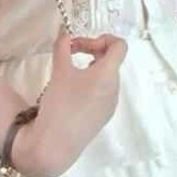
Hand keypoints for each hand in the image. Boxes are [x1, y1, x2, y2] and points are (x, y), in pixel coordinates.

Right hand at [10, 32, 128, 176]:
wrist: (56, 144)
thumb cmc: (60, 104)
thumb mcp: (59, 70)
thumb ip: (63, 46)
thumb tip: (64, 32)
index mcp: (108, 75)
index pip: (120, 46)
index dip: (103, 38)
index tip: (82, 45)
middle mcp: (115, 89)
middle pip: (112, 61)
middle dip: (92, 51)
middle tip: (69, 54)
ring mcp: (110, 105)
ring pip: (106, 77)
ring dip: (91, 68)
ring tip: (69, 74)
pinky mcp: (103, 117)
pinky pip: (103, 93)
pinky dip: (91, 85)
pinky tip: (72, 94)